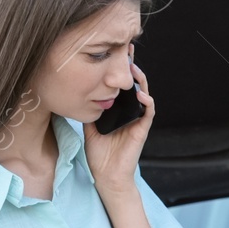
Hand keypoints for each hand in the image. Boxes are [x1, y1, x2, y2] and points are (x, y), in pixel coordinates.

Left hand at [84, 53, 154, 194]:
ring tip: (134, 69)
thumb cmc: (99, 153)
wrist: (107, 175)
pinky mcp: (142, 128)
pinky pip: (149, 112)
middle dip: (132, 67)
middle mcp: (129, 111)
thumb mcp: (89, 126)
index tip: (115, 54)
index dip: (119, 70)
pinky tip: (141, 95)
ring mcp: (137, 119)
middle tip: (127, 52)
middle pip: (134, 85)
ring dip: (141, 81)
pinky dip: (147, 102)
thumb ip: (89, 110)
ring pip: (144, 94)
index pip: (120, 85)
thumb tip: (79, 93)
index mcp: (118, 110)